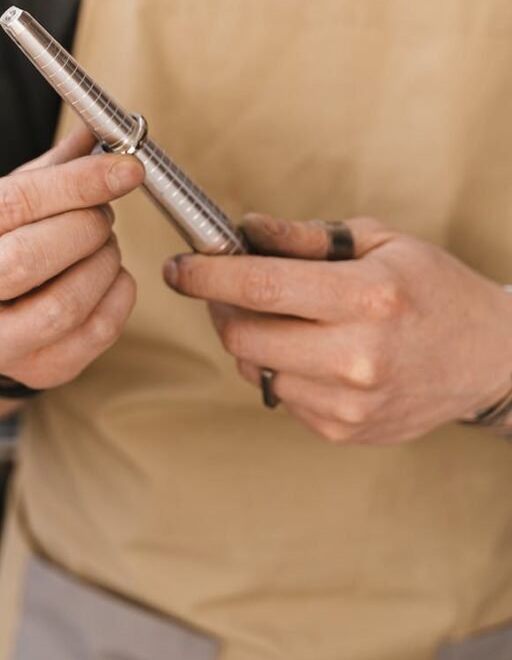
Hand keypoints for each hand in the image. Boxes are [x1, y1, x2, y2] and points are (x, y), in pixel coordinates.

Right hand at [0, 128, 143, 387]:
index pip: (9, 205)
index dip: (77, 184)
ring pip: (65, 303)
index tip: (125, 169)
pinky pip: (94, 334)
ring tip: (103, 244)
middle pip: (29, 258)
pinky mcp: (30, 373)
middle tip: (103, 213)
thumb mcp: (2, 196)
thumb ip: (53, 167)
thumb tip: (107, 131)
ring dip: (104, 262)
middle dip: (86, 226)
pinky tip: (111, 276)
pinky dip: (119, 296)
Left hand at [162, 214, 511, 443]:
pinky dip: (281, 369)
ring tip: (287, 318)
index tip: (179, 267)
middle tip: (227, 288)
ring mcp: (350, 402)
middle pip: (242, 337)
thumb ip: (305, 237)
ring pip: (254, 369)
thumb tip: (243, 229)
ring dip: (252, 340)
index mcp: (368, 298)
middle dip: (221, 308)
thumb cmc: (432, 289)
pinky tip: (315, 351)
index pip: (260, 286)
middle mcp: (357, 356)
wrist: (488, 358)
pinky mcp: (344, 430)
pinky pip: (280, 395)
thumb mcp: (379, 241)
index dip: (207, 275)